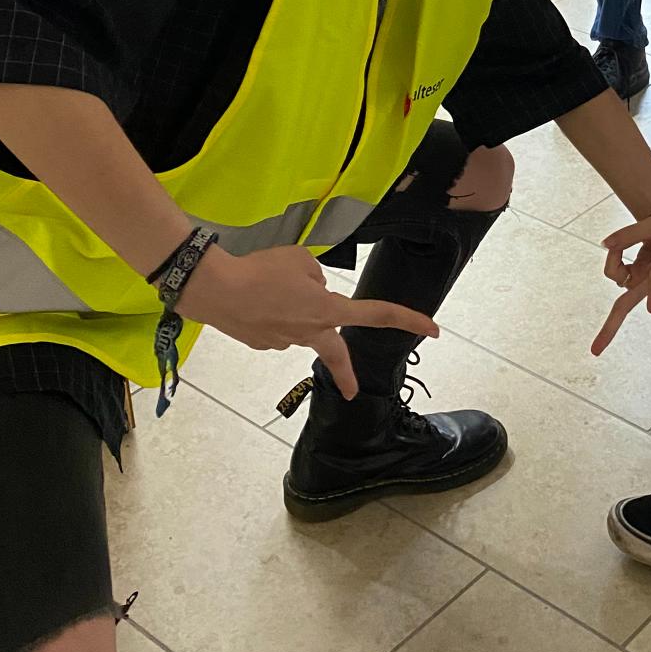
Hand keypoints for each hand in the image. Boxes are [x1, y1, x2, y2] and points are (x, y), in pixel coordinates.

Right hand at [177, 244, 438, 399]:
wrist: (215, 290)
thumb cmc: (262, 270)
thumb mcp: (299, 259)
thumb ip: (315, 277)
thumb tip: (313, 291)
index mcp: (327, 310)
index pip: (376, 315)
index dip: (408, 320)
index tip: (435, 331)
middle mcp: (310, 332)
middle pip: (335, 353)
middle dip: (345, 374)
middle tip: (354, 392)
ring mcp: (284, 342)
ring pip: (298, 324)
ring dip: (290, 309)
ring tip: (266, 287)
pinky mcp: (261, 344)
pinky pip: (275, 326)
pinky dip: (270, 313)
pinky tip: (253, 302)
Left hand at [590, 211, 650, 355]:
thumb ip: (631, 233)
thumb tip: (604, 245)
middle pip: (627, 304)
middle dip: (610, 327)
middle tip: (595, 351)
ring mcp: (639, 282)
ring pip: (613, 273)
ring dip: (614, 255)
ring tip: (627, 241)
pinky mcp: (631, 278)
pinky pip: (612, 267)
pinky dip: (614, 254)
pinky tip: (623, 248)